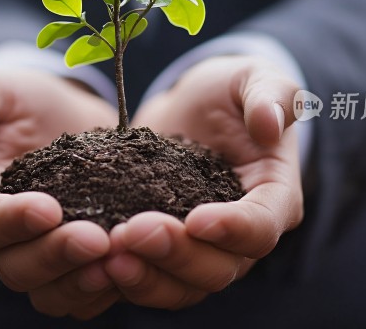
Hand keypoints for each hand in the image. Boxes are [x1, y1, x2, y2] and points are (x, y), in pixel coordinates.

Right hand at [0, 68, 120, 318]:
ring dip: (83, 282)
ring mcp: (39, 257)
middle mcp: (2, 241)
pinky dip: (107, 289)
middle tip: (98, 239)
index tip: (49, 208)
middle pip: (16, 268)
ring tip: (119, 259)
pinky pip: (84, 296)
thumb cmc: (19, 100)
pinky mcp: (76, 264)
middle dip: (56, 256)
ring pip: (49, 293)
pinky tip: (137, 266)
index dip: (11, 221)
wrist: (64, 113)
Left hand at [105, 56, 303, 308]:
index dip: (233, 229)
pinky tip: (93, 261)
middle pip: (218, 269)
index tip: (197, 219)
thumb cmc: (229, 93)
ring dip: (145, 276)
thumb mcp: (252, 79)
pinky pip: (148, 280)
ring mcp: (201, 253)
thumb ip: (270, 95)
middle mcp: (240, 239)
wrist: (189, 112)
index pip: (261, 228)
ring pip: (181, 287)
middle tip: (131, 232)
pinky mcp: (163, 255)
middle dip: (175, 256)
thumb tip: (270, 124)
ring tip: (107, 255)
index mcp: (273, 198)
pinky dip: (122, 278)